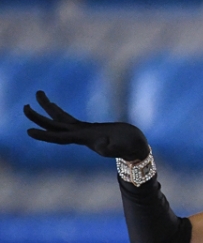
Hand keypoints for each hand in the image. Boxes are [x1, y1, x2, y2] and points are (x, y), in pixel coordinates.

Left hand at [24, 90, 149, 161]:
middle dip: (39, 118)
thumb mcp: (123, 147)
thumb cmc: (132, 147)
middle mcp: (81, 136)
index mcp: (86, 140)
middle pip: (55, 127)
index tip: (28, 132)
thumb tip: (102, 146)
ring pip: (60, 121)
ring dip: (47, 110)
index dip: (45, 135)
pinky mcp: (89, 129)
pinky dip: (59, 112)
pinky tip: (54, 107)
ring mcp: (84, 132)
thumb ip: (112, 148)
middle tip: (25, 107)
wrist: (137, 148)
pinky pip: (69, 119)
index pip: (60, 138)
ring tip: (38, 95)